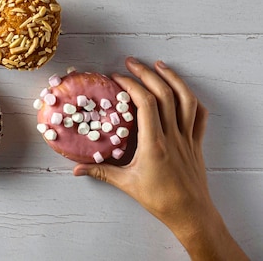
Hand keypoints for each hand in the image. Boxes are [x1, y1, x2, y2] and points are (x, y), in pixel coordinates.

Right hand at [74, 58, 247, 259]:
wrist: (191, 214)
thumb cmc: (159, 199)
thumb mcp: (126, 184)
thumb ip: (101, 172)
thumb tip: (76, 169)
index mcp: (154, 143)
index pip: (145, 103)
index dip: (131, 85)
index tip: (116, 77)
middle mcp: (172, 135)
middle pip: (164, 94)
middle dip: (146, 74)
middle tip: (131, 62)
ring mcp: (187, 137)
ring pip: (186, 100)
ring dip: (172, 78)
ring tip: (158, 65)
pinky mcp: (196, 142)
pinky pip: (199, 115)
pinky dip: (192, 99)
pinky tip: (182, 90)